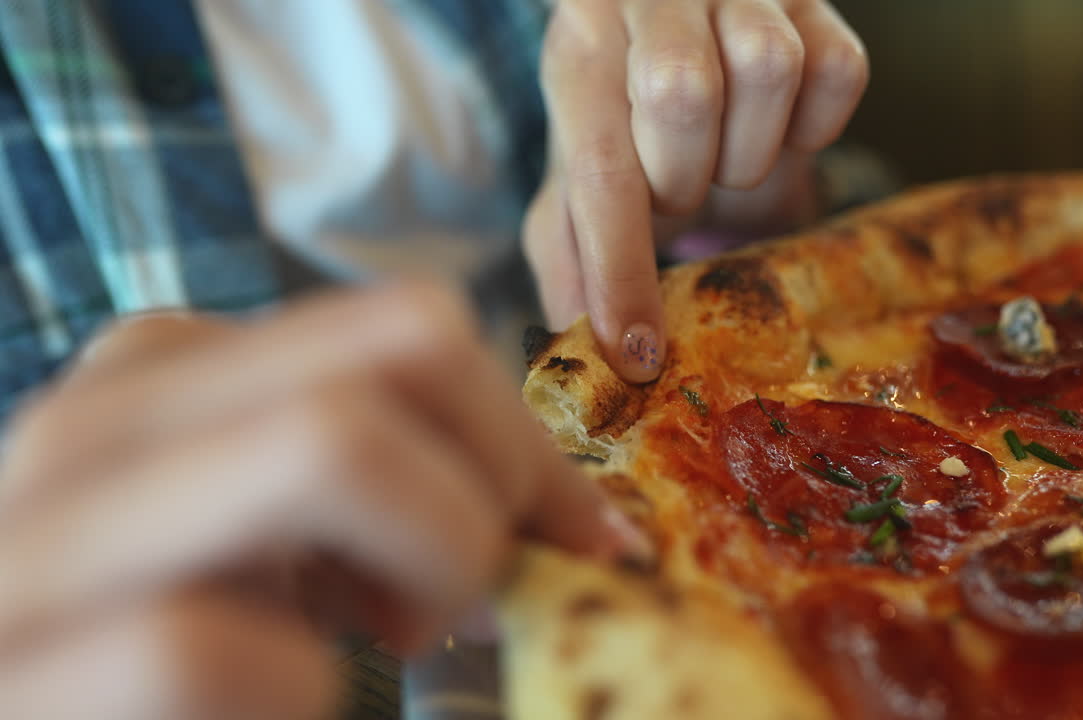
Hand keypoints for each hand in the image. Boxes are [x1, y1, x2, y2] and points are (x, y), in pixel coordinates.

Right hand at [0, 283, 639, 719]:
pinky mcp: (20, 665)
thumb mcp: (277, 539)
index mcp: (168, 377)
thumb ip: (379, 486)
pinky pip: (212, 644)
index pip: (410, 329)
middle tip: (496, 588)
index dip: (525, 435)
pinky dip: (296, 692)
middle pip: (403, 350)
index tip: (581, 537)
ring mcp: (45, 535)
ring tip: (401, 641)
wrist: (49, 717)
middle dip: (505, 474)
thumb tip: (572, 524)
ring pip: (328, 442)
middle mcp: (100, 420)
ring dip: (435, 556)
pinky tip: (280, 706)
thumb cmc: (177, 656)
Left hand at [524, 0, 867, 381]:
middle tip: (678, 187)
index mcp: (580, 49)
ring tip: (725, 154)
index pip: (599, 168)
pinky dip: (815, 124)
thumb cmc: (628, 115)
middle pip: (681, 96)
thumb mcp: (579, 172)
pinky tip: (779, 126)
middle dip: (684, 177)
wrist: (686, 26)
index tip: (638, 354)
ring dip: (751, 149)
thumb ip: (568, 249)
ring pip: (767, 68)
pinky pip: (839, 72)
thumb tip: (570, 337)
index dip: (620, 271)